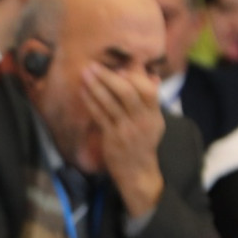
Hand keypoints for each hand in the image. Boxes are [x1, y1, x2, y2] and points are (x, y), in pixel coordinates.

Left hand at [80, 63, 164, 216]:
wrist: (137, 171)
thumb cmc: (143, 142)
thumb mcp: (153, 120)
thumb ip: (150, 99)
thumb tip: (151, 74)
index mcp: (154, 114)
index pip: (147, 90)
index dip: (132, 76)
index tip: (118, 68)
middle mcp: (142, 120)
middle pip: (127, 93)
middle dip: (108, 77)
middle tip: (94, 66)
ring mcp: (126, 129)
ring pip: (110, 103)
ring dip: (95, 86)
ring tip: (85, 73)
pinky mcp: (111, 138)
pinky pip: (99, 115)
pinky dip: (90, 101)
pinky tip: (83, 91)